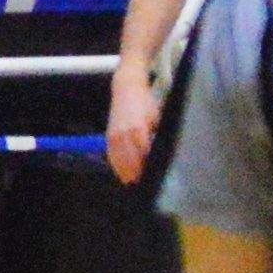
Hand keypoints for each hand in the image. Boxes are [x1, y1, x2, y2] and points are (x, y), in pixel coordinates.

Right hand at [105, 65, 163, 182]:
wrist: (127, 88)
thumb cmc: (146, 103)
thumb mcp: (158, 117)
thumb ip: (158, 134)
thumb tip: (163, 151)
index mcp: (138, 128)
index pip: (143, 153)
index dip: (148, 166)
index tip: (154, 176)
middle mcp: (124, 133)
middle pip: (129, 159)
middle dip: (137, 172)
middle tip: (144, 184)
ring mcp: (115, 134)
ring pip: (118, 159)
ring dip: (125, 172)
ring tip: (133, 182)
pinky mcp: (109, 135)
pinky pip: (111, 154)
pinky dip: (116, 165)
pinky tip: (122, 173)